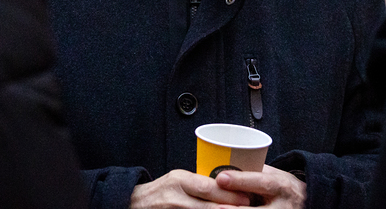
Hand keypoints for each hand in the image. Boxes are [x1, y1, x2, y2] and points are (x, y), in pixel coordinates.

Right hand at [130, 169, 252, 208]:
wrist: (137, 203)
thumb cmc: (164, 190)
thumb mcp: (179, 179)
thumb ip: (200, 182)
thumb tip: (230, 185)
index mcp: (180, 180)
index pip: (207, 187)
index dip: (229, 193)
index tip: (247, 196)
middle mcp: (176, 197)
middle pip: (208, 205)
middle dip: (230, 207)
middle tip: (248, 206)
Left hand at [214, 165, 306, 208]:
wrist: (309, 204)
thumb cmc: (285, 188)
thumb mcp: (276, 176)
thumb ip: (256, 172)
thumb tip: (228, 165)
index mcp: (282, 186)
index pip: (261, 182)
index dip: (241, 181)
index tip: (220, 178)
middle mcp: (282, 206)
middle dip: (235, 208)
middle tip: (216, 205)